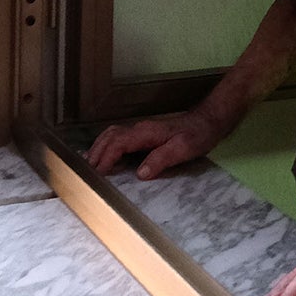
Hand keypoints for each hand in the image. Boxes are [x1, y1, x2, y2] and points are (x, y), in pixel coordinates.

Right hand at [86, 109, 229, 179]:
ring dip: (99, 148)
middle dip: (96, 153)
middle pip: (110, 137)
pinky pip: (119, 138)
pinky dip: (106, 145)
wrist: (208, 121)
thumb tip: (140, 174)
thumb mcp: (183, 149)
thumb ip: (161, 159)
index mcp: (146, 133)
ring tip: (90, 165)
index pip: (118, 143)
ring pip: (112, 135)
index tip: (98, 173)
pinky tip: (103, 155)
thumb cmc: (197, 136)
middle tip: (86, 172)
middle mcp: (139, 129)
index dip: (106, 158)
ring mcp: (141, 130)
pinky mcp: (144, 134)